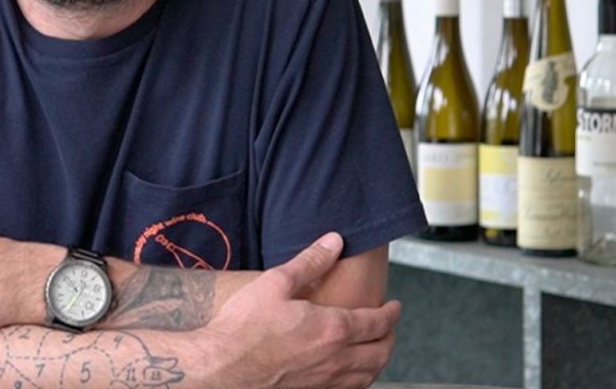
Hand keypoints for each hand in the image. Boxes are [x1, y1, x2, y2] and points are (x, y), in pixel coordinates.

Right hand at [199, 232, 400, 388]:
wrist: (222, 368)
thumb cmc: (244, 327)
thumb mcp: (276, 282)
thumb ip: (309, 261)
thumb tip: (333, 241)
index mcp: (333, 329)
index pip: (377, 322)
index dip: (391, 313)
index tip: (394, 306)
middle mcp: (336, 359)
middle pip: (381, 352)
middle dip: (390, 337)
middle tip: (389, 327)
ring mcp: (325, 382)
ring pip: (369, 375)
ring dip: (379, 360)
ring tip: (376, 350)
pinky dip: (360, 379)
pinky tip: (350, 373)